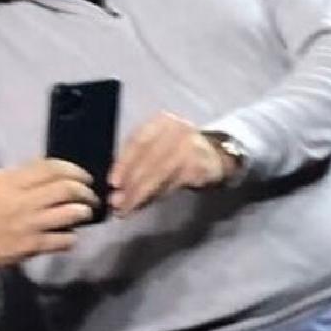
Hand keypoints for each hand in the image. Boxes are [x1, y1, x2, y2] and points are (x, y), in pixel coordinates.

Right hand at [0, 159, 97, 281]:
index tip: (83, 175)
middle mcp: (23, 202)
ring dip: (85, 211)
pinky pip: (65, 240)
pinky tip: (69, 234)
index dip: (73, 169)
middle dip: (85, 190)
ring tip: (85, 211)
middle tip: (89, 194)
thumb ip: (16, 174)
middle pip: (67, 189)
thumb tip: (47, 170)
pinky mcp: (33, 247)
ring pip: (72, 214)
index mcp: (10, 182)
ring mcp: (30, 226)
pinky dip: (72, 236)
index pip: (51, 168)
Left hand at [107, 114, 230, 216]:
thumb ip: (140, 159)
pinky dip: (156, 196)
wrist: (217, 155)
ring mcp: (190, 147)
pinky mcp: (199, 166)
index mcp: (163, 121)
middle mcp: (177, 130)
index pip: (138, 141)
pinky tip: (145, 204)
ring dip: (140, 194)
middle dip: (130, 184)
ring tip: (127, 208)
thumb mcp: (160, 145)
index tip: (113, 183)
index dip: (123, 163)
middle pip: (147, 159)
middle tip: (117, 203)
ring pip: (159, 173)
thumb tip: (116, 186)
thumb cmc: (180, 151)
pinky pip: (172, 183)